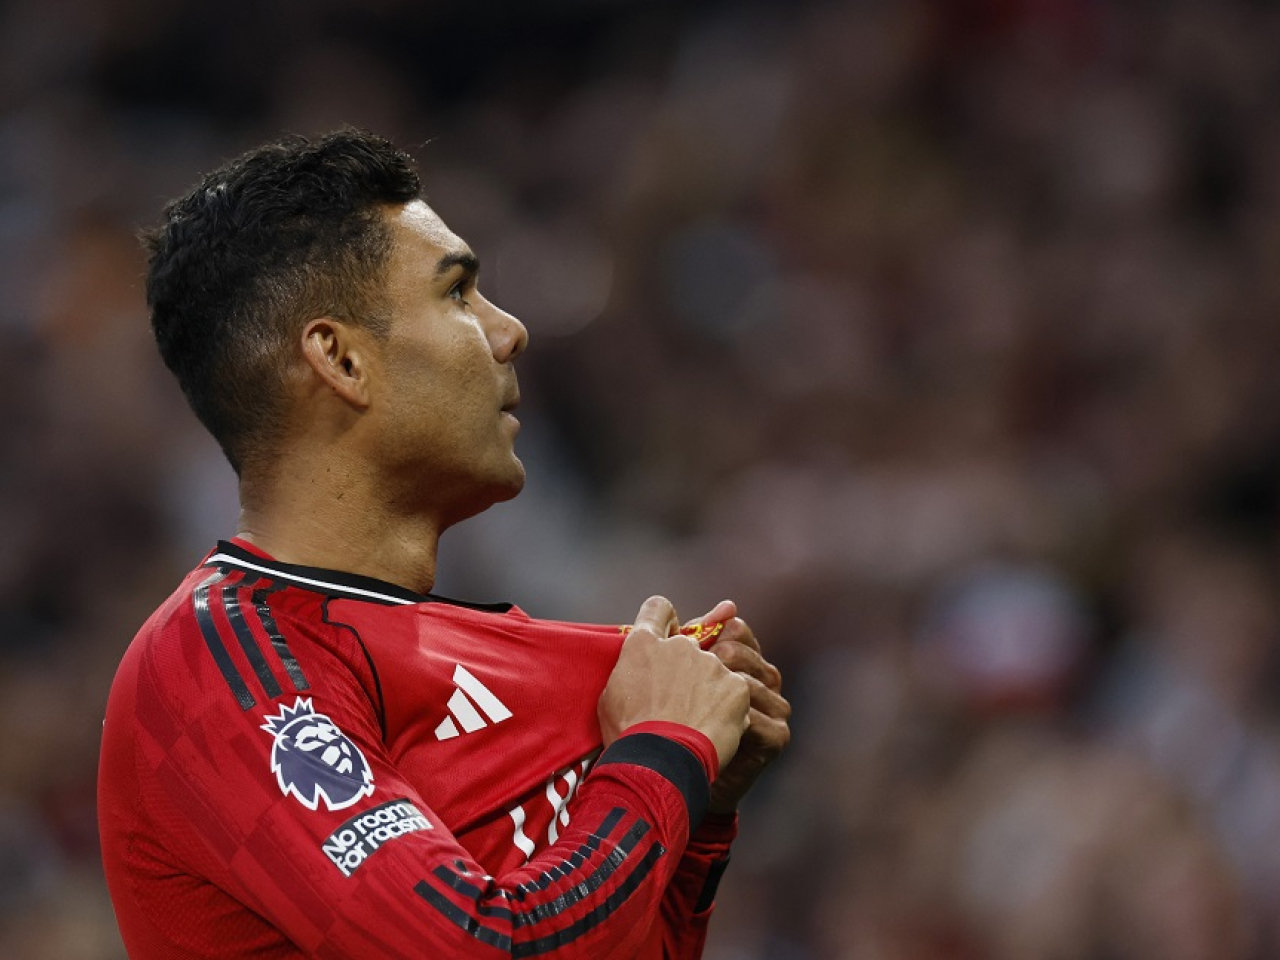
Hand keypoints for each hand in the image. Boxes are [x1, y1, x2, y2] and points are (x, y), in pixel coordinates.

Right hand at [599, 596, 750, 771]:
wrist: (658, 761)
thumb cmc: (627, 733)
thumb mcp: (611, 696)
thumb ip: (631, 669)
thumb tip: (641, 665)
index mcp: (644, 644)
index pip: (658, 609)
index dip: (664, 620)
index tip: (668, 633)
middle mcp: (680, 645)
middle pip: (690, 646)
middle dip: (688, 669)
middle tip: (680, 703)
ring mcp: (711, 664)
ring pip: (714, 671)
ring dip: (708, 691)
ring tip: (696, 724)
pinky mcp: (736, 686)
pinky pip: (735, 693)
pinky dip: (729, 709)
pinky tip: (714, 730)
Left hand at [688, 602, 790, 814]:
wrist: (685, 780)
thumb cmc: (676, 724)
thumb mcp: (681, 675)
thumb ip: (695, 640)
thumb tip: (726, 605)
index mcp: (746, 659)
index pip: (736, 628)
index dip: (705, 636)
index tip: (677, 650)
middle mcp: (767, 679)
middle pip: (740, 650)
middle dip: (704, 664)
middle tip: (678, 684)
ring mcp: (776, 707)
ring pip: (746, 681)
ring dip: (711, 695)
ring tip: (685, 709)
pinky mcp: (777, 736)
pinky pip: (754, 716)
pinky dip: (726, 722)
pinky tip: (705, 729)